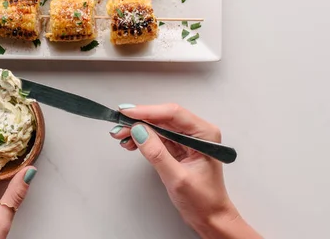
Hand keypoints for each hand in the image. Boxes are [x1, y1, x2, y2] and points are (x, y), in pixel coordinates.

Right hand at [110, 104, 260, 238]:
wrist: (210, 218)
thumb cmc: (204, 201)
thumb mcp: (177, 178)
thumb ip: (157, 153)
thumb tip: (139, 132)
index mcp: (204, 134)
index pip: (173, 114)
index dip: (148, 112)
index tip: (128, 114)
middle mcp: (197, 133)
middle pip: (163, 118)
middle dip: (139, 121)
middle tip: (118, 126)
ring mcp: (187, 139)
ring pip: (158, 126)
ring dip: (138, 129)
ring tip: (120, 135)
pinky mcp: (178, 147)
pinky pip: (157, 136)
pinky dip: (142, 138)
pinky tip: (131, 142)